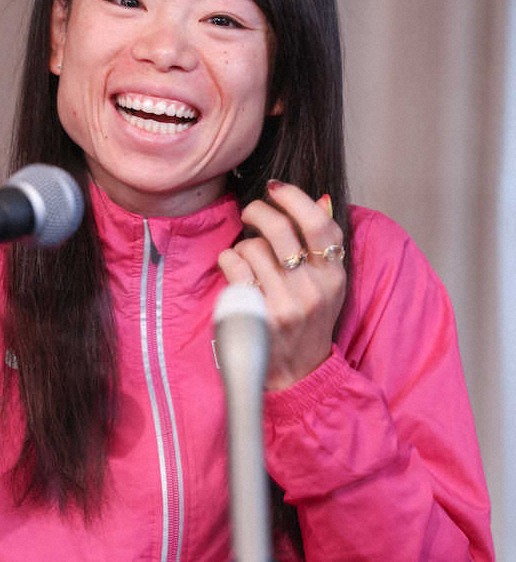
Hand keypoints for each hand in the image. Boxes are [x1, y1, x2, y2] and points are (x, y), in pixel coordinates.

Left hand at [218, 183, 346, 390]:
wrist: (297, 373)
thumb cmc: (308, 322)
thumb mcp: (328, 286)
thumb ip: (324, 246)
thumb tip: (319, 198)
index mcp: (334, 276)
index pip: (320, 224)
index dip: (294, 197)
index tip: (275, 187)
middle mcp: (313, 289)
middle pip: (281, 228)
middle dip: (258, 211)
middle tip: (250, 212)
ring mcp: (286, 304)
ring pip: (253, 247)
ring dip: (243, 246)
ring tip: (247, 259)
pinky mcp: (259, 317)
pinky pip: (235, 267)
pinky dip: (228, 260)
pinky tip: (233, 269)